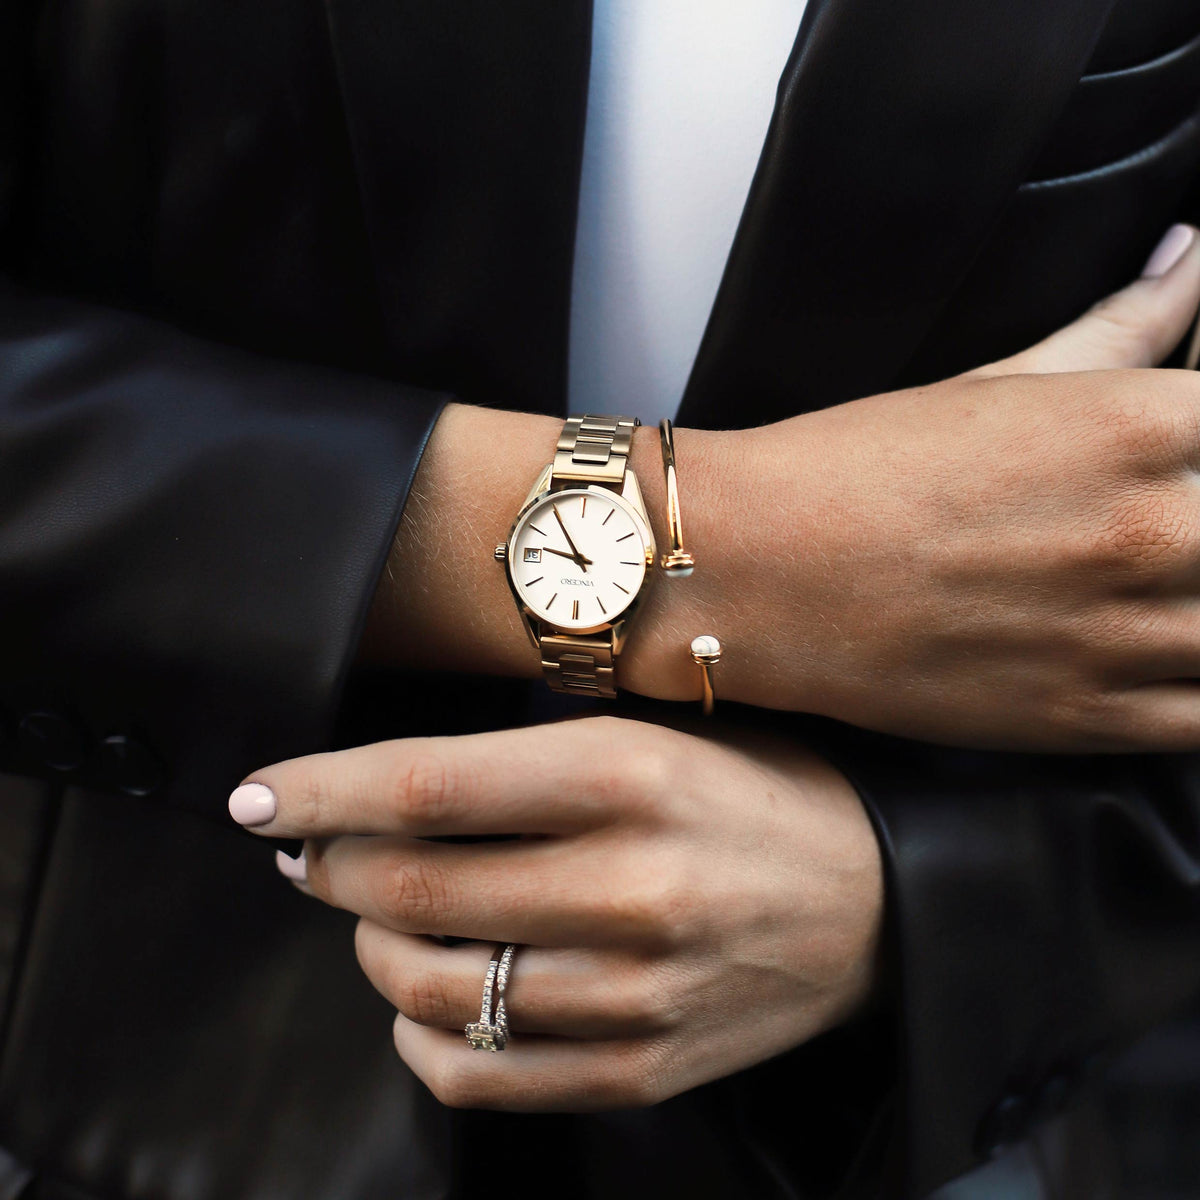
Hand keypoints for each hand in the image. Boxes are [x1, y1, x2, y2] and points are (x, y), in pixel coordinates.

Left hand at [229, 716, 882, 1109]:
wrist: (873, 905)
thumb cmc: (758, 794)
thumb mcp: (661, 731)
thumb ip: (534, 752)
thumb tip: (392, 783)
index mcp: (627, 779)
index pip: (427, 787)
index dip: (321, 790)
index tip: (258, 797)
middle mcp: (627, 888)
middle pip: (412, 890)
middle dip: (330, 865)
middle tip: (313, 847)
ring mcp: (633, 996)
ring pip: (428, 989)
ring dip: (370, 944)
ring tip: (378, 914)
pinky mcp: (640, 1070)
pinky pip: (477, 1077)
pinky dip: (417, 1037)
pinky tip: (423, 997)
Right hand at [359, 224, 1199, 751]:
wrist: (752, 573)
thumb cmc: (852, 469)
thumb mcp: (992, 382)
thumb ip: (1120, 324)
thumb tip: (1192, 257)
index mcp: (1134, 424)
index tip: (1184, 463)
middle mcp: (1150, 531)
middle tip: (1161, 530)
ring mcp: (1122, 637)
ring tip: (1156, 589)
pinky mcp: (1087, 722)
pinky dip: (1198, 686)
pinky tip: (1162, 652)